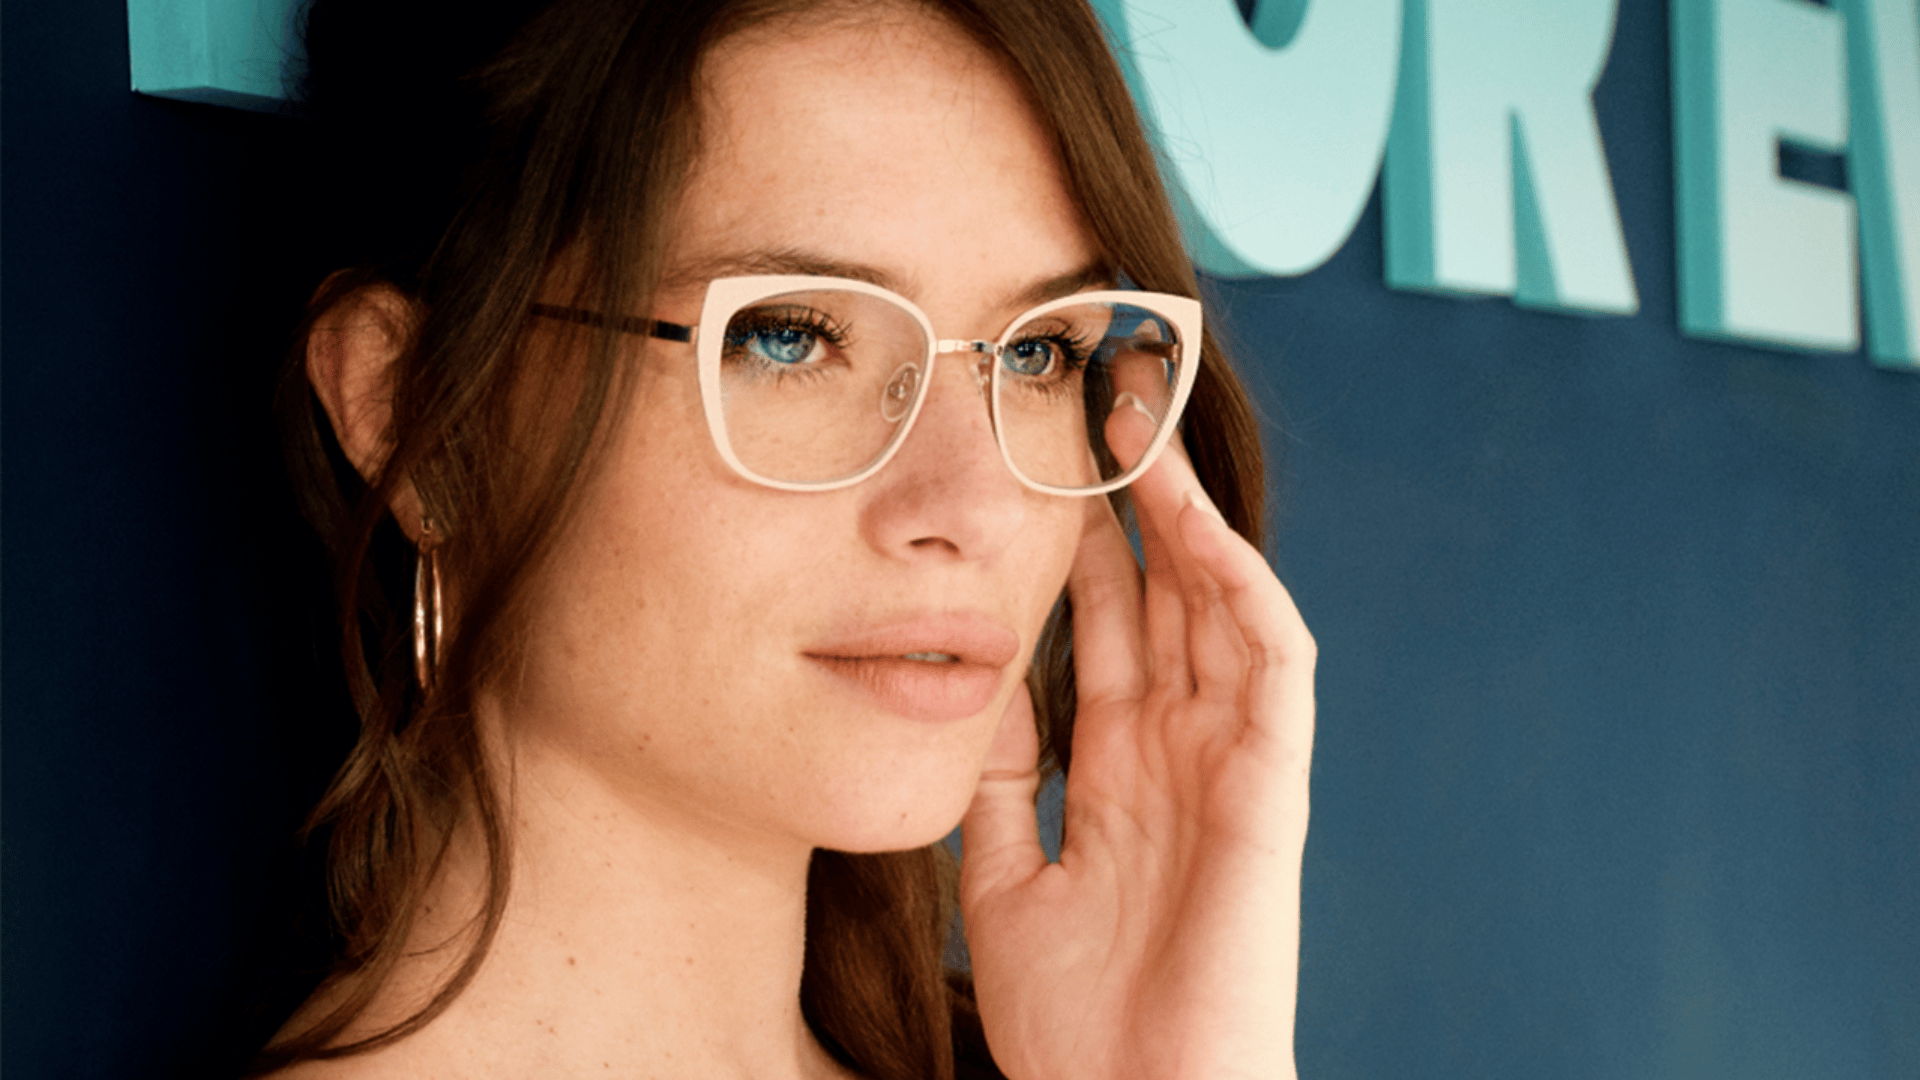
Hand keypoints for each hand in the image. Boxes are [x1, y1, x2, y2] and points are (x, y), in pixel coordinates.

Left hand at [960, 419, 1315, 1079]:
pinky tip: (1198, 528)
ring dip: (1188, 514)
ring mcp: (1230, 759)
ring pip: (1218, 605)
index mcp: (1120, 766)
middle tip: (1097, 400)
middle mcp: (1180, 746)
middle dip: (1135, 497)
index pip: (1107, 626)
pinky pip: (1271, 664)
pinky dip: (1240, 589)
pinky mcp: (1271, 785)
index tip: (1040, 464)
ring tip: (1144, 424)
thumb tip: (968, 679)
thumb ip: (997, 780)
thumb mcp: (1003, 875)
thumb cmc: (1077, 1019)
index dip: (1081, 544)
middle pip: (1163, 593)